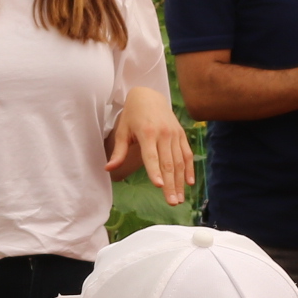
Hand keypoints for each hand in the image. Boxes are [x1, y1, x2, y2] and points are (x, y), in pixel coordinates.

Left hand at [107, 87, 192, 204]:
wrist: (149, 95)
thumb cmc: (133, 115)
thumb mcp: (122, 130)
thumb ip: (119, 151)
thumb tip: (108, 169)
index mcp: (147, 132)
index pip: (151, 156)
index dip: (155, 171)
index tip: (158, 186)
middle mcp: (163, 134)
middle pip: (168, 163)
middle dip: (170, 185)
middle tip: (172, 203)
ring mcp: (174, 134)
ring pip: (179, 162)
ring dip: (180, 182)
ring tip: (179, 199)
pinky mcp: (181, 135)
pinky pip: (187, 154)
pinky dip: (189, 169)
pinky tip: (189, 183)